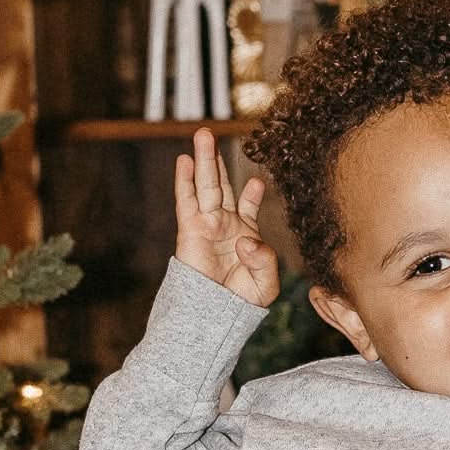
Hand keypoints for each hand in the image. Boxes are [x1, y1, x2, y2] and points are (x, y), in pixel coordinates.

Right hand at [174, 127, 278, 308]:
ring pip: (206, 186)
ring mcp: (207, 225)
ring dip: (204, 160)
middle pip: (222, 186)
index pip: (247, 206)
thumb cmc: (242, 302)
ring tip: (202, 134)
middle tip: (215, 135)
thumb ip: (265, 260)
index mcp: (245, 234)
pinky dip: (184, 181)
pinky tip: (183, 160)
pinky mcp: (191, 231)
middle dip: (218, 161)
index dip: (251, 193)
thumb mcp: (266, 283)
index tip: (256, 181)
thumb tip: (245, 241)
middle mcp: (225, 225)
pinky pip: (187, 201)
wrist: (218, 315)